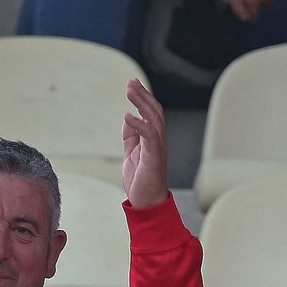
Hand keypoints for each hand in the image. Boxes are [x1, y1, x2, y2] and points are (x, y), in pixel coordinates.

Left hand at [121, 79, 168, 209]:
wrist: (147, 204)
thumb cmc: (141, 182)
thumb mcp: (131, 154)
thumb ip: (131, 137)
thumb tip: (128, 118)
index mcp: (153, 139)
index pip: (151, 113)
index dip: (142, 97)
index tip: (132, 84)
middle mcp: (159, 140)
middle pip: (154, 110)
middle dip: (143, 95)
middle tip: (131, 82)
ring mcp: (158, 148)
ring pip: (154, 118)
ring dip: (142, 103)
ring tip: (130, 90)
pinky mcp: (154, 157)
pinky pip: (149, 135)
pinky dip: (139, 124)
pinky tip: (128, 115)